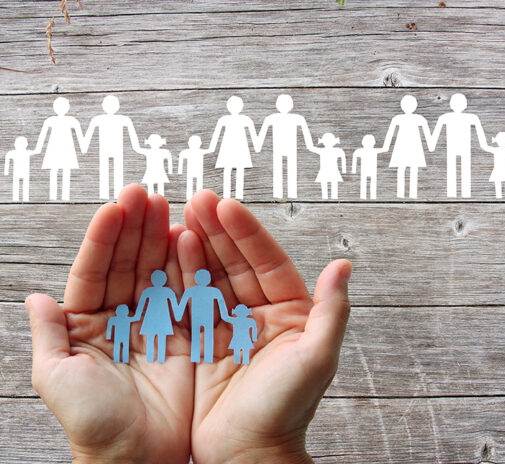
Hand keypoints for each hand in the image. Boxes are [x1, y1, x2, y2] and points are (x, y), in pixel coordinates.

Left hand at [26, 184, 192, 462]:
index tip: (116, 208)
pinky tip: (189, 242)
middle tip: (145, 195)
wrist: (138, 456)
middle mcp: (119, 319)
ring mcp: (152, 324)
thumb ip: (49, 336)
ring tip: (167, 208)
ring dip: (160, 239)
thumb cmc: (93, 423)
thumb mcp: (57, 379)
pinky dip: (187, 268)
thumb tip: (35, 298)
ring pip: (155, 272)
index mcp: (85, 325)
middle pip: (126, 264)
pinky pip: (184, 294)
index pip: (93, 272)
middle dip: (134, 228)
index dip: (104, 239)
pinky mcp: (182, 335)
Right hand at [179, 190, 351, 462]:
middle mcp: (262, 315)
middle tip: (197, 199)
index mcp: (292, 313)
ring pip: (214, 278)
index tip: (226, 206)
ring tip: (179, 217)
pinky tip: (170, 254)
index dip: (247, 233)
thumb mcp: (315, 359)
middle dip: (219, 231)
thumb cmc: (287, 411)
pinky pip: (191, 304)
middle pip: (239, 263)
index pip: (269, 262)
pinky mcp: (204, 344)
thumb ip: (331, 311)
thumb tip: (343, 264)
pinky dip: (181, 279)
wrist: (248, 456)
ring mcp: (232, 328)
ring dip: (198, 248)